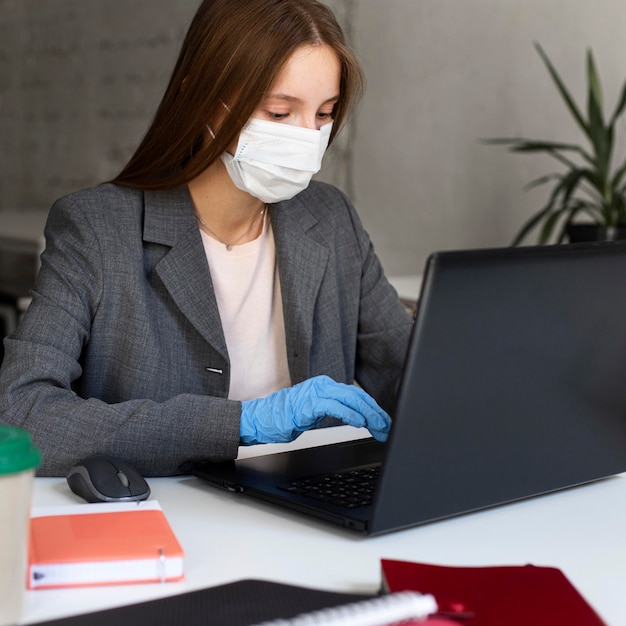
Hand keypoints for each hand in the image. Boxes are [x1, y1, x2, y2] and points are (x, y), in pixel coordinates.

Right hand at [240, 375, 390, 443]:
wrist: (260, 419)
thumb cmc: (285, 418)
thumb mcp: (316, 413)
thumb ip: (335, 410)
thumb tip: (359, 418)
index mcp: (326, 386)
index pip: (357, 395)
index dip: (374, 409)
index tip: (385, 422)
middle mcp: (323, 385)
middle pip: (358, 396)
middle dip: (376, 413)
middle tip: (387, 427)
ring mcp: (315, 392)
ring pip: (350, 399)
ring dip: (368, 415)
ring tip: (379, 427)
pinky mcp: (308, 403)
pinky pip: (334, 407)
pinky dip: (349, 414)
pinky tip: (359, 422)